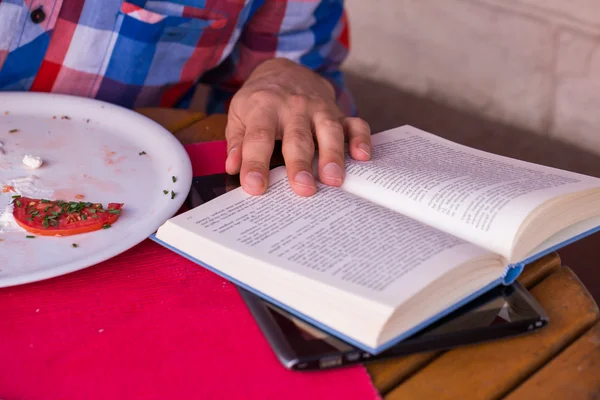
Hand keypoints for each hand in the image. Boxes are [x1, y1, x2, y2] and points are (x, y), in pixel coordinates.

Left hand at [225, 58, 370, 196]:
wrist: (284, 70)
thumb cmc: (260, 100)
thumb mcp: (239, 115)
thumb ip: (237, 142)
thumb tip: (234, 167)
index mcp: (263, 108)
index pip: (258, 139)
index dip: (255, 164)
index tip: (255, 187)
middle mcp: (293, 108)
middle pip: (297, 138)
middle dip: (300, 164)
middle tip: (303, 188)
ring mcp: (318, 109)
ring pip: (328, 131)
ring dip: (333, 155)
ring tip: (334, 180)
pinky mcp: (337, 112)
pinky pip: (354, 123)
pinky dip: (361, 139)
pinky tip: (362, 156)